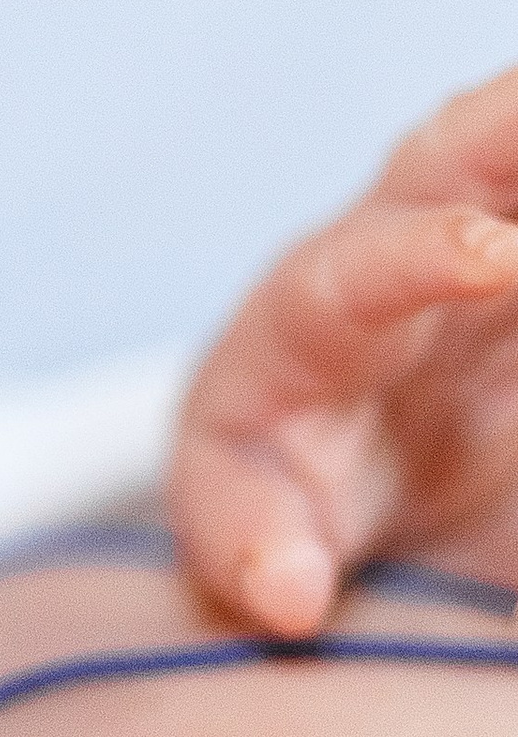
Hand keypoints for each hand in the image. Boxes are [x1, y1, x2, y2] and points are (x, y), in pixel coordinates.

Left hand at [171, 69, 517, 632]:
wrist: (317, 435)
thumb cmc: (274, 470)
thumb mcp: (244, 514)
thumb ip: (252, 542)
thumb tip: (286, 592)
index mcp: (312, 311)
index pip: (363, 267)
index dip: (429, 254)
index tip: (502, 256)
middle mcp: (399, 238)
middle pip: (463, 145)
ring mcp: (489, 237)